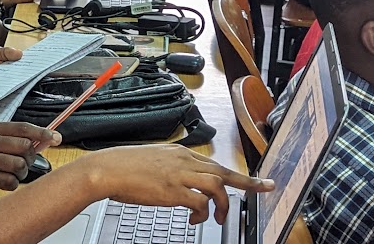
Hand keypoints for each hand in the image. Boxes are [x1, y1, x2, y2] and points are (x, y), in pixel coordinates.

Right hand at [0, 122, 60, 198]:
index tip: (55, 137)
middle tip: (24, 162)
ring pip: (20, 165)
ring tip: (13, 173)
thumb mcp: (0, 142)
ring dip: (22, 172)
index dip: (42, 132)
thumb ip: (22, 139)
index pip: (23, 128)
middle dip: (30, 157)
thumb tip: (51, 137)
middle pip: (25, 146)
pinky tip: (5, 181)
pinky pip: (11, 182)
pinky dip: (13, 184)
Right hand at [85, 145, 273, 224]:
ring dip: (223, 203)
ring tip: (219, 217)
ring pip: (217, 185)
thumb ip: (172, 166)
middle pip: (223, 171)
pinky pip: (199, 202)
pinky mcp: (172, 190)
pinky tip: (195, 220)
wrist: (107, 169)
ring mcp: (179, 174)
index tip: (253, 179)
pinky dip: (203, 213)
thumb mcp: (154, 159)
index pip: (215, 162)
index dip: (236, 173)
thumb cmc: (124, 166)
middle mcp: (183, 160)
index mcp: (180, 153)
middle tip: (265, 188)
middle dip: (248, 182)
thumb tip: (182, 179)